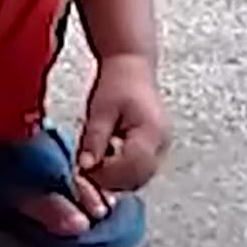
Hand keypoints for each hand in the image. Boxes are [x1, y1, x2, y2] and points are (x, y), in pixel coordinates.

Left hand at [77, 54, 169, 191]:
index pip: (133, 169)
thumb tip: (86, 168)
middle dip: (110, 180)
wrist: (131, 66)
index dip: (107, 175)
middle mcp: (161, 145)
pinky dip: (120, 171)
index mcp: (151, 132)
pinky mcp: (154, 150)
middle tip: (86, 167)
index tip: (85, 169)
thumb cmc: (117, 82)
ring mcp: (160, 149)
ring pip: (137, 179)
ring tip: (95, 159)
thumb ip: (94, 139)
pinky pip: (137, 171)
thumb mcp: (100, 110)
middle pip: (137, 180)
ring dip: (114, 177)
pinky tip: (105, 157)